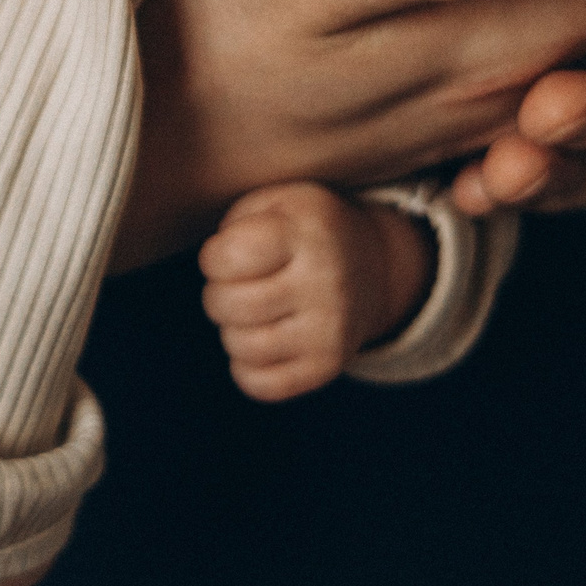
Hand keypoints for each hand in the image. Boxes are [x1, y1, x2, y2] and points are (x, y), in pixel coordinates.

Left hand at [198, 183, 428, 402]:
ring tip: (251, 310)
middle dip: (218, 294)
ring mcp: (330, 329)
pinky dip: (246, 366)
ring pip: (241, 347)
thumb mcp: (275, 202)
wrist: (371, 265)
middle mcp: (326, 282)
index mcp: (309, 233)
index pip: (228, 257)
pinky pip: (259, 384)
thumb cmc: (301, 230)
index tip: (229, 254)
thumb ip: (235, 225)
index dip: (214, 257)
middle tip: (237, 284)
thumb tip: (215, 273)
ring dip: (231, 329)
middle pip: (229, 305)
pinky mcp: (327, 366)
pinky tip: (261, 338)